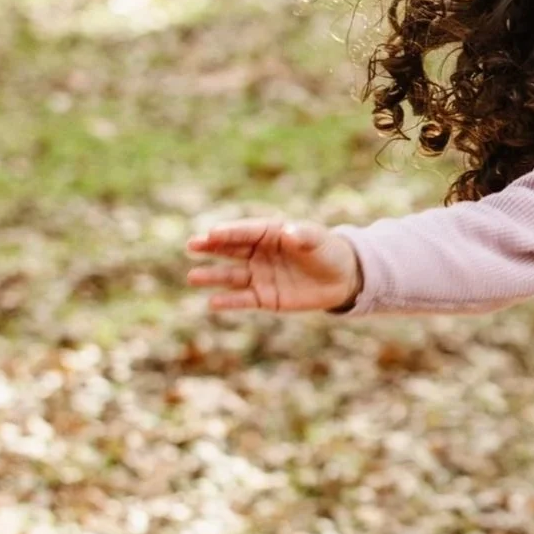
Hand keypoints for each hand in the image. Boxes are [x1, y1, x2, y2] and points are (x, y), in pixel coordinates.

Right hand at [187, 218, 361, 313]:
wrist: (342, 279)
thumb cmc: (328, 252)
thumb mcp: (318, 240)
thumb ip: (302, 236)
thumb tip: (287, 233)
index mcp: (269, 233)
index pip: (245, 231)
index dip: (229, 232)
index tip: (212, 234)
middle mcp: (259, 253)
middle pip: (231, 249)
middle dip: (211, 248)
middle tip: (191, 245)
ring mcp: (259, 275)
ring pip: (231, 276)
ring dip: (213, 276)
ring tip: (193, 277)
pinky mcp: (265, 297)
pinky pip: (243, 299)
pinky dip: (229, 301)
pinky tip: (212, 302)